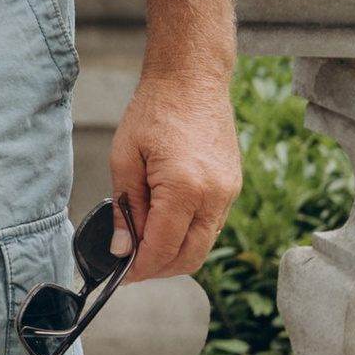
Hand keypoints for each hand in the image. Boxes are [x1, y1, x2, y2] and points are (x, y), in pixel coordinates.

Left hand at [108, 68, 241, 282]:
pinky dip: (188, 234)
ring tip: (144, 242)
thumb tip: (123, 249)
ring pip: (204, 245)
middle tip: (131, 265)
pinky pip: (212, 226)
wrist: (192, 79)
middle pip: (190, 257)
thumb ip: (125, 209)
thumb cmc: (155, 110)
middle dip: (159, 269)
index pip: (163, 248)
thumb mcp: (124, 159)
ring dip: (175, 253)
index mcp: (185, 188)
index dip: (140, 268)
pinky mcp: (233, 187)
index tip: (121, 274)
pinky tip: (164, 222)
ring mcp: (229, 192)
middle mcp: (215, 195)